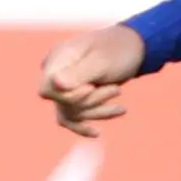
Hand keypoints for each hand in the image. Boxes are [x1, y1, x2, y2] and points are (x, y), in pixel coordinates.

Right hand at [38, 23, 146, 137]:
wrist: (133, 48)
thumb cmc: (118, 50)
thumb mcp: (102, 61)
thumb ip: (79, 73)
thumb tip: (55, 84)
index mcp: (58, 58)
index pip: (47, 89)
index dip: (67, 96)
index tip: (90, 88)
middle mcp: (56, 72)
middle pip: (61, 104)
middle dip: (91, 101)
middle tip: (116, 89)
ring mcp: (64, 86)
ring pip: (71, 113)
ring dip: (97, 110)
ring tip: (118, 92)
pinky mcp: (74, 97)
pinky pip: (74, 118)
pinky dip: (90, 121)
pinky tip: (97, 132)